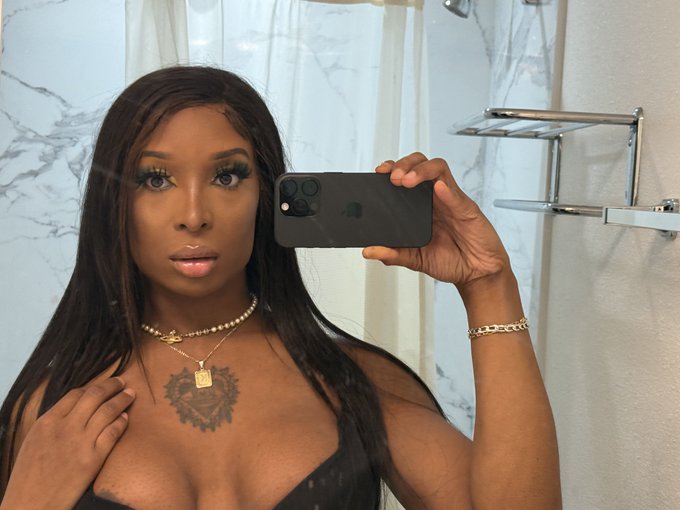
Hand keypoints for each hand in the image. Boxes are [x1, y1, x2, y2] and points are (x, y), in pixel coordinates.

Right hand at [1, 377, 134, 509]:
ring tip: (131, 394)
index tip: (103, 385)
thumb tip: (75, 408)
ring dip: (122, 399)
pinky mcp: (93, 459)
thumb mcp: (34, 441)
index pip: (76, 394)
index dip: (93, 386)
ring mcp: (80, 443)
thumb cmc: (30, 476)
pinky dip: (122, 422)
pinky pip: (112, 433)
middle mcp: (65, 428)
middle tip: (122, 382)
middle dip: (112, 386)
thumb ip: (54, 422)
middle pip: (95, 396)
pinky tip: (126, 418)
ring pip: (108, 411)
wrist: (31, 504)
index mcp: (47, 421)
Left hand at [362, 153, 511, 292]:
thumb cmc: (452, 261)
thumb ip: (393, 254)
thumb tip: (369, 251)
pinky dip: (446, 189)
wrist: (478, 273)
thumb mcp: (415, 260)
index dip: (391, 168)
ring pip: (437, 168)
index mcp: (421, 207)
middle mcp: (435, 198)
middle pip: (419, 164)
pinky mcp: (466, 208)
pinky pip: (455, 193)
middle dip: (404, 164)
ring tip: (407, 180)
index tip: (378, 173)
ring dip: (420, 170)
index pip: (405, 175)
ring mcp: (450, 200)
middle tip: (393, 178)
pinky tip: (437, 189)